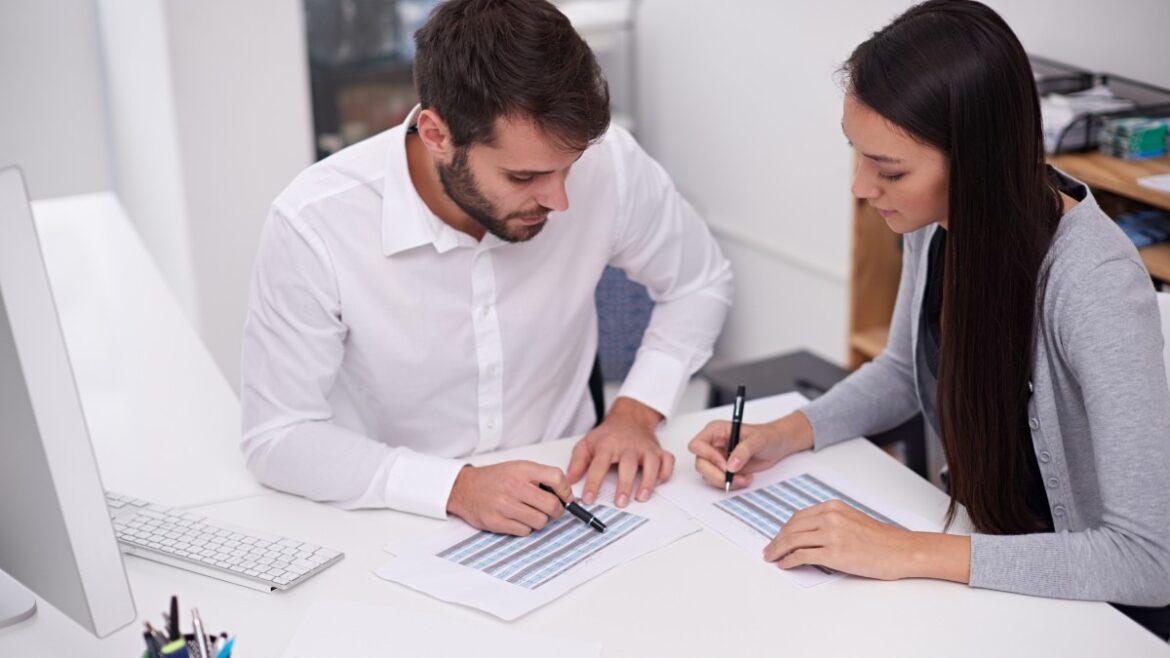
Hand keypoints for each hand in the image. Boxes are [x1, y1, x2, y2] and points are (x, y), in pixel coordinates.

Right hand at [445, 461, 571, 535]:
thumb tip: (564, 494)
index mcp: (522, 470)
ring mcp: (505, 506)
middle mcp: (514, 487)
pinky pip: (525, 531)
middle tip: (553, 510)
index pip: (556, 478)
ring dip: (540, 521)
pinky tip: (518, 519)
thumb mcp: (518, 468)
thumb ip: (540, 477)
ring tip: (531, 514)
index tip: (566, 498)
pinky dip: (526, 528)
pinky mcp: (497, 522)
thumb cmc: (494, 479)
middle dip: (557, 511)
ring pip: (540, 521)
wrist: (464, 488)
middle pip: (551, 505)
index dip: (566, 491)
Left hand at [566, 397, 671, 507]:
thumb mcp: (587, 444)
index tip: (588, 499)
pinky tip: (656, 483)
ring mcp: (645, 448)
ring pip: (651, 464)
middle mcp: (628, 446)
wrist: (629, 418)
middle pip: (628, 465)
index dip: (593, 483)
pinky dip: (664, 474)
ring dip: (648, 482)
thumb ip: (577, 463)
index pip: (599, 465)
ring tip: (641, 497)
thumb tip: (569, 480)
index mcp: (608, 445)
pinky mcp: (658, 451)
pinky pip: (667, 462)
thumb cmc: (608, 435)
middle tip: (620, 502)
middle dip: (625, 485)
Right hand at [687, 411, 813, 489]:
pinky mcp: (724, 469)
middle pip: (700, 463)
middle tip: (733, 478)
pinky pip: (718, 481)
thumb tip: (731, 464)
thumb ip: (743, 451)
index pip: (697, 445)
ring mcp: (717, 458)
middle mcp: (713, 444)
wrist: (777, 445)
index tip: (724, 464)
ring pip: (708, 475)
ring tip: (744, 478)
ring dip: (725, 481)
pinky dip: (731, 483)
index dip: (708, 456)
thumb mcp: (758, 440)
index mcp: (716, 431)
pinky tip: (744, 478)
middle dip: (716, 474)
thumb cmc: (767, 436)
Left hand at [763, 500, 918, 579]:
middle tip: (768, 550)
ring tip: (772, 558)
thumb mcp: (851, 520)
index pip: (798, 517)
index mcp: (833, 507)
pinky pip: (802, 556)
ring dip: (778, 550)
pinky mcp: (834, 553)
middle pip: (792, 528)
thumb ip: (830, 522)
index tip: (777, 537)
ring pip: (793, 541)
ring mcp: (831, 535)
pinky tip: (785, 564)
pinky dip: (789, 560)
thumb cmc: (881, 539)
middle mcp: (830, 517)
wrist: (901, 550)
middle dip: (776, 540)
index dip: (784, 529)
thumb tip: (807, 535)